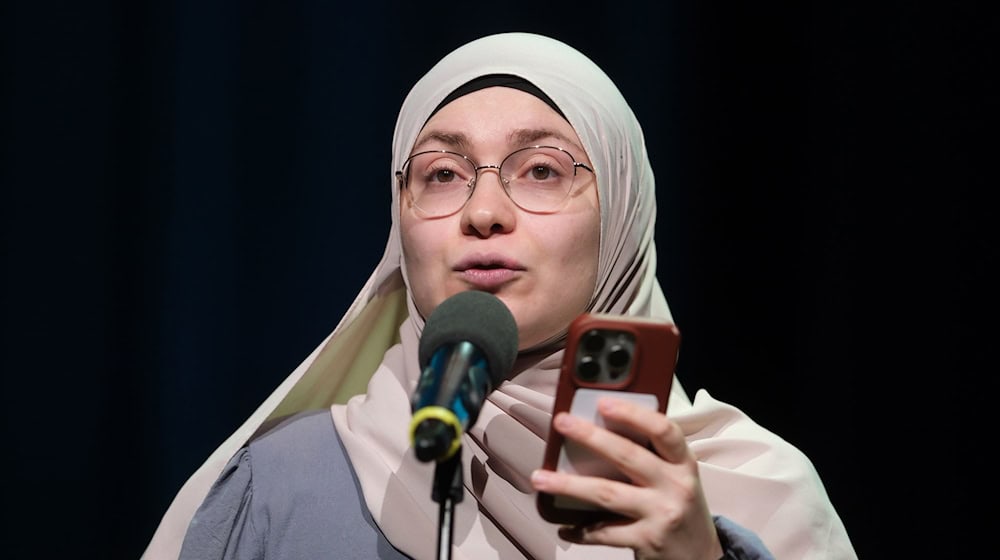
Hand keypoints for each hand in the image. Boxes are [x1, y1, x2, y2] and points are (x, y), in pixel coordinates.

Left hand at [530, 397, 722, 559]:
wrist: (702, 558)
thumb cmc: (679, 507)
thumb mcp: (675, 477)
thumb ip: (650, 456)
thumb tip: (600, 429)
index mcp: (683, 463)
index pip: (664, 430)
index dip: (634, 414)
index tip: (604, 402)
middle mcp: (675, 486)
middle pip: (628, 456)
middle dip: (590, 437)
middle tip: (561, 422)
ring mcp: (662, 514)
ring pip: (607, 493)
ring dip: (569, 484)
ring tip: (540, 478)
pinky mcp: (647, 540)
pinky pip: (604, 532)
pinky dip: (580, 530)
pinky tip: (564, 526)